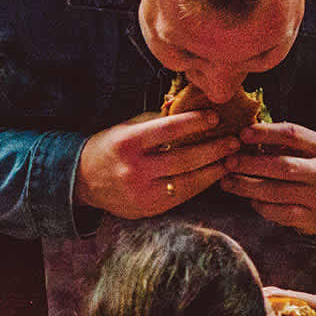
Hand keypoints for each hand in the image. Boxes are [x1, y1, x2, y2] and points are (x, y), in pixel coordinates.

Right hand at [73, 112, 241, 218]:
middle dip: (213, 150)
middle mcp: (134, 169)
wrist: (82, 181)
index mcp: (127, 143)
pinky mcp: (147, 208)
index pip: (168, 130)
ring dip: (213, 170)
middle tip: (234, 141)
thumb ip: (155, 120)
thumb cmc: (108, 148)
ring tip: (230, 159)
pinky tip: (212, 176)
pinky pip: (181, 197)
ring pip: (187, 181)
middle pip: (184, 158)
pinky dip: (199, 185)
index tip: (215, 118)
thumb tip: (187, 106)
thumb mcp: (126, 128)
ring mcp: (141, 192)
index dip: (195, 122)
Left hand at [220, 122, 315, 233]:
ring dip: (246, 186)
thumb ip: (276, 142)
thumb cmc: (305, 167)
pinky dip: (259, 205)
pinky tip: (248, 198)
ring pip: (276, 192)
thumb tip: (240, 136)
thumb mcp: (300, 150)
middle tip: (229, 162)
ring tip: (226, 181)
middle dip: (251, 163)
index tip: (242, 134)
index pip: (292, 134)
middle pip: (283, 165)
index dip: (265, 133)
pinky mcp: (310, 218)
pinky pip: (277, 212)